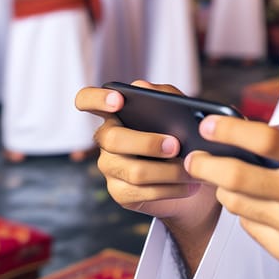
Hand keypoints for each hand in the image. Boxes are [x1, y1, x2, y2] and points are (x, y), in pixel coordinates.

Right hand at [75, 81, 218, 228]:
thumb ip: (163, 94)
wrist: (190, 169)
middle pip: (114, 139)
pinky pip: (143, 192)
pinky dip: (172, 188)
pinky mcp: (120, 192)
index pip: (87, 99)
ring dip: (168, 170)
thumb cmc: (180, 130)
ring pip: (134, 171)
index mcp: (115, 112)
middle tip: (176, 145)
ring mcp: (110, 167)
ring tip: (192, 167)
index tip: (119, 101)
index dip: (97, 99)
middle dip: (148, 142)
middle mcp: (106, 139)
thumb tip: (141, 86)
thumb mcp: (178, 109)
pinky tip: (189, 185)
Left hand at [184, 111, 278, 278]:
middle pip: (239, 175)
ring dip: (221, 186)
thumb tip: (272, 124)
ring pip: (238, 203)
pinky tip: (249, 199)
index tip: (210, 125)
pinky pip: (249, 226)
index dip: (232, 130)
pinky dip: (243, 209)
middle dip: (206, 163)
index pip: (267, 140)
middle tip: (194, 156)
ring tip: (220, 175)